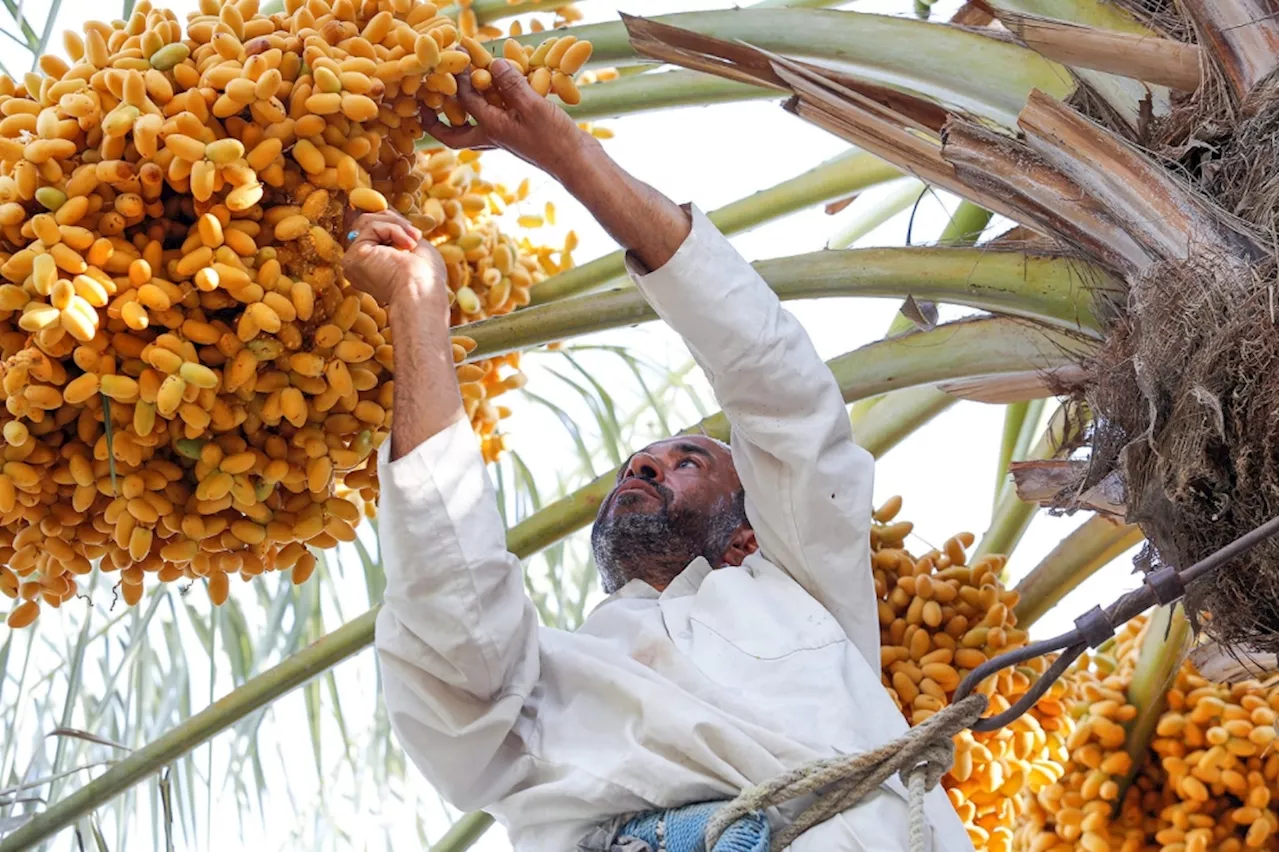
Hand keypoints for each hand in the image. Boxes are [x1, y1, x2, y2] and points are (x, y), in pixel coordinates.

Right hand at [341, 210, 446, 312]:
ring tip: (413, 242)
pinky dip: (394, 230)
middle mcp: (358, 266)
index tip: (414, 234)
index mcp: (372, 267)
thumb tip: (387, 212)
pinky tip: (407, 246)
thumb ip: (398, 231)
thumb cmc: (426, 277)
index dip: (394, 224)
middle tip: (416, 237)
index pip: (374, 232)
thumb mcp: (415, 247)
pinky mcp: (354, 256)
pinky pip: (372, 226)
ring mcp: (353, 261)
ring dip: (397, 225)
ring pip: (369, 221)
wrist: (422, 293)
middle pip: (368, 223)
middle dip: (396, 222)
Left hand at [422, 59, 595, 181]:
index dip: (457, 79)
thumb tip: (492, 64)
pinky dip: (492, 109)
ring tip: (455, 98)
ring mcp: (507, 138)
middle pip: (456, 136)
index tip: (454, 59)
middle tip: (425, 108)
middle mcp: (494, 137)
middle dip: (438, 124)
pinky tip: (499, 94)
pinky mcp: (521, 135)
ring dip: (462, 116)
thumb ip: (510, 85)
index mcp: (491, 130)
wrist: (578, 163)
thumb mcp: (532, 107)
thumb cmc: (554, 140)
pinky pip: (497, 121)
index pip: (465, 102)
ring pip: (475, 129)